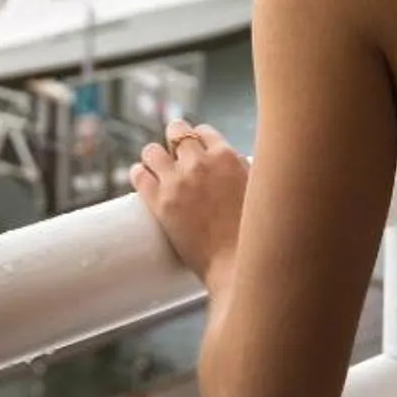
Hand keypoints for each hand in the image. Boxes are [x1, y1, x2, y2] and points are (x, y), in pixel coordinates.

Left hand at [132, 121, 247, 291]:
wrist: (237, 265)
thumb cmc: (253, 232)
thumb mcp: (258, 189)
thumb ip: (244, 171)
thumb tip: (237, 162)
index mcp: (226, 157)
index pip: (203, 131)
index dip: (198, 139)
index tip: (196, 148)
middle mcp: (199, 163)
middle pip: (176, 131)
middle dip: (175, 139)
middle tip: (175, 153)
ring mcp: (177, 182)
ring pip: (152, 150)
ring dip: (154, 156)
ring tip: (156, 167)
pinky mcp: (160, 203)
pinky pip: (139, 175)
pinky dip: (139, 174)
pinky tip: (142, 176)